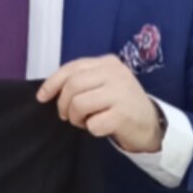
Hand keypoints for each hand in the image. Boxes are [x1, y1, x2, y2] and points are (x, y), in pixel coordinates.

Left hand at [37, 55, 168, 153]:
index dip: (52, 83)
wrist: (151, 124)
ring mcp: (121, 93)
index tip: (42, 97)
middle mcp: (115, 74)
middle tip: (68, 116)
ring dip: (76, 118)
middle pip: (72, 86)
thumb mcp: (104, 84)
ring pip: (78, 104)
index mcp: (108, 63)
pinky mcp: (123, 115)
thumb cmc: (120, 104)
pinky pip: (92, 124)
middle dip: (63, 104)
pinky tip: (101, 127)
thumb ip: (82, 81)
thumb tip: (48, 90)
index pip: (72, 68)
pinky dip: (91, 129)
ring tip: (85, 121)